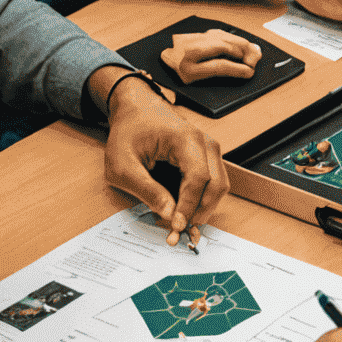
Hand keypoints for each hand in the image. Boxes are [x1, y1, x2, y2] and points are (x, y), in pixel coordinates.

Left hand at [99, 75, 229, 246]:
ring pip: (219, 186)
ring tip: (181, 224)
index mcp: (185, 139)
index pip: (198, 178)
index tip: (176, 226)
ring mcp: (209, 149)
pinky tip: (185, 211)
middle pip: (217, 185)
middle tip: (179, 232)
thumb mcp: (122, 165)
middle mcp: (205, 143)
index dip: (189, 205)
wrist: (137, 110)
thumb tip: (169, 213)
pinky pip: (213, 183)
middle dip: (200, 212)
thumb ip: (145, 189)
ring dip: (203, 209)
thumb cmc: (128, 132)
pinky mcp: (207, 157)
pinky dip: (202, 201)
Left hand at [160, 29, 261, 83]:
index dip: (237, 69)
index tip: (249, 72)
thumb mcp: (193, 84)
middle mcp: (188, 52)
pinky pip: (217, 32)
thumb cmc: (178, 75)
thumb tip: (241, 71)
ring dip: (239, 43)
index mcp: (187, 70)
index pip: (219, 66)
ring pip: (221, 37)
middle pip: (222, 47)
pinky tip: (238, 43)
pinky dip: (231, 37)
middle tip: (253, 60)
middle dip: (242, 52)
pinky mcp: (195, 33)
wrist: (159, 61)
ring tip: (250, 51)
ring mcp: (191, 40)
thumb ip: (215, 78)